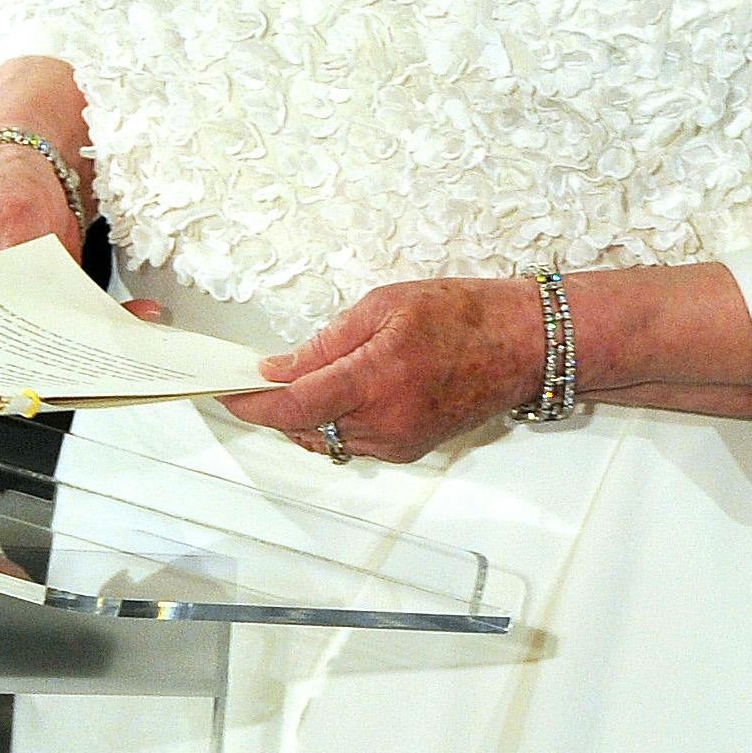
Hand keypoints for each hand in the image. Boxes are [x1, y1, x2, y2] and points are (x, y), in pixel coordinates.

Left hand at [223, 280, 543, 464]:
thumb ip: (328, 340)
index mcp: (377, 377)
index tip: (229, 394)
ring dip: (306, 416)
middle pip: (305, 427)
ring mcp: (399, 441)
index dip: (253, 404)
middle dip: (275, 407)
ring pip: (328, 439)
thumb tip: (283, 366)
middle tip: (259, 379)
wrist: (522, 344)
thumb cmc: (465, 315)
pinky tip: (341, 395)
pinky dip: (337, 423)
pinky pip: (355, 444)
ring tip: (302, 382)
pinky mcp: (410, 449)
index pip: (295, 405)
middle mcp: (386, 421)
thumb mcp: (386, 304)